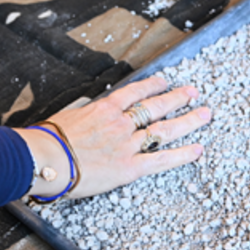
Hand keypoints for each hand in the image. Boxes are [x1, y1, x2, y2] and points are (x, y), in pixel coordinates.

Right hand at [16, 76, 209, 199]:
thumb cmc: (47, 140)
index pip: (135, 92)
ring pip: (164, 130)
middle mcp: (120, 123)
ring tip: (205, 113)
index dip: (152, 85)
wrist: (44, 158)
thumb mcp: (67, 117)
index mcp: (104, 108)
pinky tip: (198, 149)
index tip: (164, 81)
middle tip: (194, 92)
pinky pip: (161, 160)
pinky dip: (182, 154)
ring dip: (188, 120)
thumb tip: (88, 116)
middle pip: (156, 106)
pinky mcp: (129, 168)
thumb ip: (85, 116)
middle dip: (177, 98)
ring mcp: (127, 144)